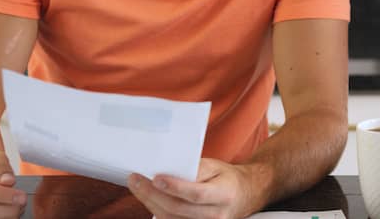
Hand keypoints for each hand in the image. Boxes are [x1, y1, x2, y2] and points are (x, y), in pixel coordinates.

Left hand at [129, 158, 263, 218]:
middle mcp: (216, 214)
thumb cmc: (226, 178)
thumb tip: (169, 169)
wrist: (244, 195)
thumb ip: (195, 169)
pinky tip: (149, 199)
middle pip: (178, 208)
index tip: (156, 178)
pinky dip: (157, 211)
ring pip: (171, 218)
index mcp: (223, 194)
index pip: (196, 194)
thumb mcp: (215, 166)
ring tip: (137, 187)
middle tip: (135, 179)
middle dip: (152, 194)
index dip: (175, 187)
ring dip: (150, 203)